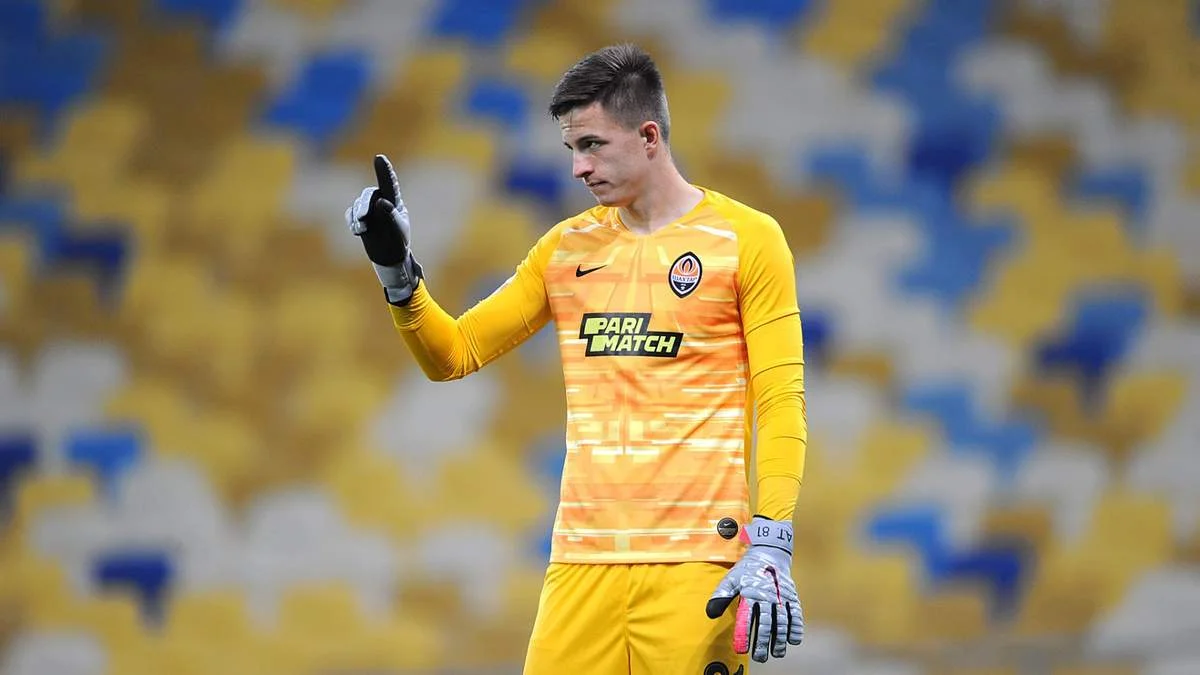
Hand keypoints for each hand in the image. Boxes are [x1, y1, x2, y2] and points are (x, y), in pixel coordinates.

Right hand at [346, 154, 422, 305]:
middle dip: (363, 205)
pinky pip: (350, 213)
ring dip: (357, 215)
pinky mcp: (359, 218)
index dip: (384, 170)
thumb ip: (391, 214)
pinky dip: (351, 220)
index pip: (390, 183)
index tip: (379, 158)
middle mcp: (382, 201)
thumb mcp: (398, 230)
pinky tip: (357, 231)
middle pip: (369, 194)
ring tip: (361, 229)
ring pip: (358, 204)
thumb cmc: (398, 243)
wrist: (389, 257)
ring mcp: (370, 209)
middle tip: (362, 220)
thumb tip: (381, 202)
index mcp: (395, 202)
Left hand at [706, 516, 803, 662]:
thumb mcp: (731, 579)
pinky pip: (795, 614)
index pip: (746, 618)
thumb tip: (710, 614)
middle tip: (759, 657)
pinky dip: (796, 628)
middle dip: (762, 642)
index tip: (741, 649)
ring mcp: (781, 597)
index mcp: (750, 593)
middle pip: (765, 623)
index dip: (743, 635)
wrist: (769, 553)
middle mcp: (767, 596)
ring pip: (782, 622)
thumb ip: (720, 596)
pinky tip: (793, 641)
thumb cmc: (747, 570)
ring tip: (776, 653)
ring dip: (780, 639)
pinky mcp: (791, 597)